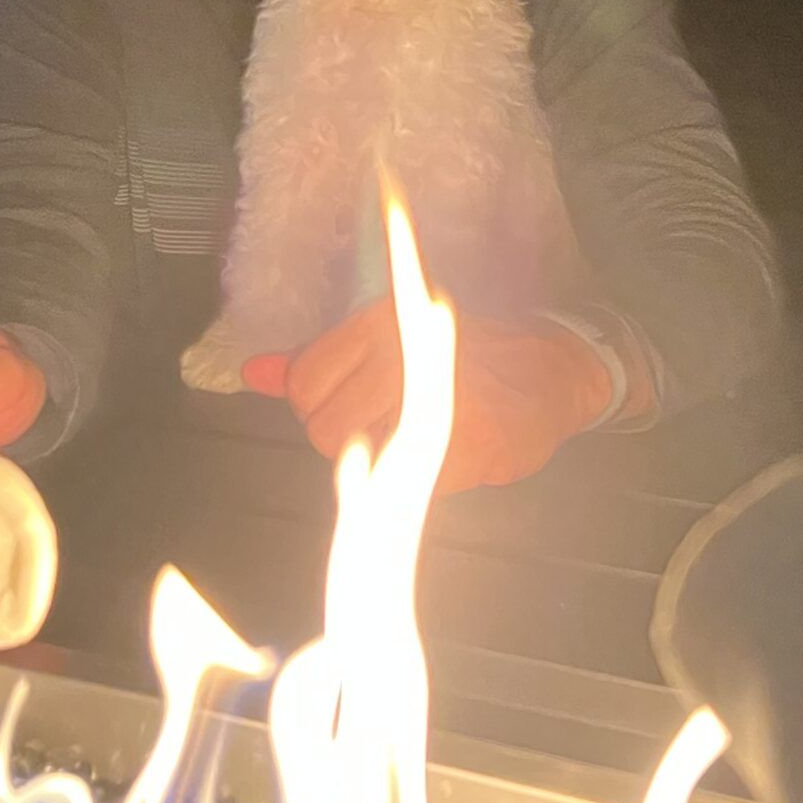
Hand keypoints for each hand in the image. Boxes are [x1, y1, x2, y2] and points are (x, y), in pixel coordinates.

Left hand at [243, 303, 612, 493]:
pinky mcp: (468, 440)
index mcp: (378, 321)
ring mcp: (437, 396)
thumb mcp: (385, 342)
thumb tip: (253, 373)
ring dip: (376, 463)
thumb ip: (315, 362)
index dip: (318, 406)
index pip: (305, 383)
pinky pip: (407, 482)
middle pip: (324, 427)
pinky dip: (417, 481)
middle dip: (345, 439)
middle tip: (385, 426)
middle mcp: (404, 351)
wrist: (549, 373)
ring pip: (358, 457)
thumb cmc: (465, 357)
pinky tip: (443, 454)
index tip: (351, 403)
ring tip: (411, 439)